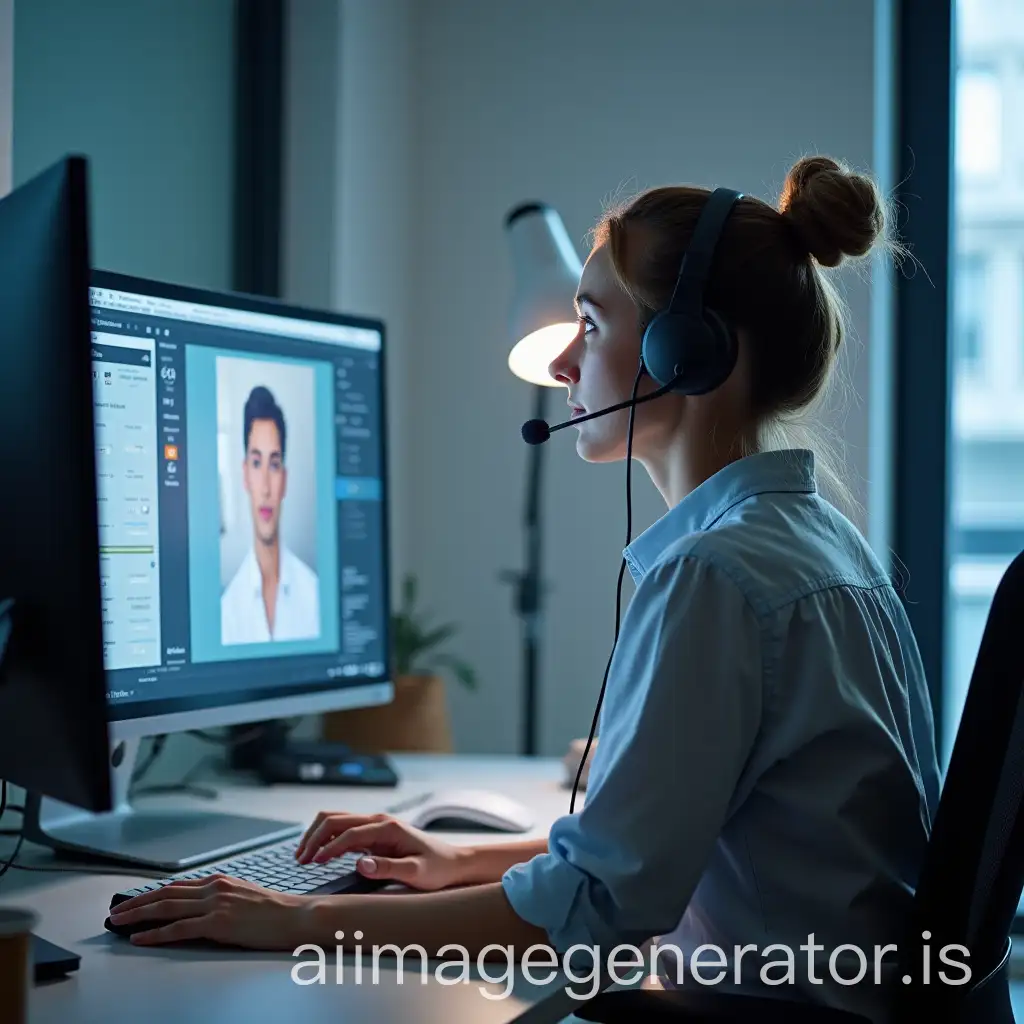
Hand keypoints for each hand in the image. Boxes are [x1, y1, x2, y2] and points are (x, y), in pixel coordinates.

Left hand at [107, 875, 319, 948]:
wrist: (295, 916)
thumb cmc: (275, 911)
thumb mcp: (244, 896)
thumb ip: (221, 898)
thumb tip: (200, 908)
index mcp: (220, 880)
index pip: (176, 885)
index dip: (151, 893)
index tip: (134, 901)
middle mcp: (214, 888)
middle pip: (165, 893)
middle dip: (136, 902)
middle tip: (116, 911)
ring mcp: (215, 904)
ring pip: (166, 907)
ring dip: (138, 915)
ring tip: (118, 923)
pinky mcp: (218, 923)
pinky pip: (178, 929)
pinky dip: (155, 934)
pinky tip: (140, 938)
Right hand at [295, 811, 470, 889]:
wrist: (452, 862)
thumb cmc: (437, 868)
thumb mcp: (417, 873)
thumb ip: (388, 868)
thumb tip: (360, 864)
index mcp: (387, 828)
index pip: (348, 834)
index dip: (327, 849)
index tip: (313, 865)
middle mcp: (379, 821)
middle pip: (335, 819)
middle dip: (314, 838)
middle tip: (300, 860)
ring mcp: (375, 825)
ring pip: (336, 820)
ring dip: (317, 835)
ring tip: (303, 857)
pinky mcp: (374, 834)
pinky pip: (343, 830)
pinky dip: (326, 838)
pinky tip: (319, 856)